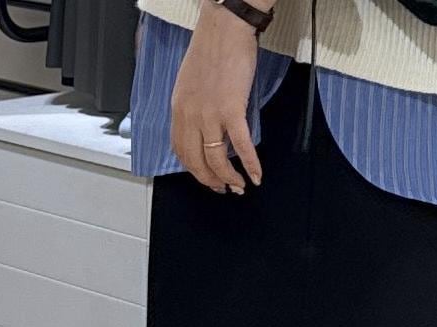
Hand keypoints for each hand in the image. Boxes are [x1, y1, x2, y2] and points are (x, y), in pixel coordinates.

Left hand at [171, 0, 263, 192]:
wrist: (225, 28)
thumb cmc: (212, 50)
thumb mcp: (191, 83)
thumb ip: (194, 109)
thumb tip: (206, 131)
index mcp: (179, 108)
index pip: (181, 151)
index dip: (194, 171)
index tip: (207, 178)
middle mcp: (191, 115)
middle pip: (197, 161)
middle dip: (211, 181)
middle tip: (223, 189)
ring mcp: (210, 114)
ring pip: (217, 159)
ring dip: (229, 178)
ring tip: (240, 185)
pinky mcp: (231, 110)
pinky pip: (241, 146)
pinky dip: (251, 164)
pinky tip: (257, 176)